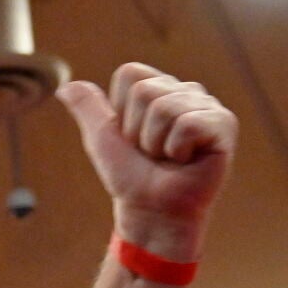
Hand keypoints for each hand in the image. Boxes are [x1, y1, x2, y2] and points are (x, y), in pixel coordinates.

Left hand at [56, 63, 237, 259]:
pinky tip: (187, 161)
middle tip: (153, 153)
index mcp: (160, 87)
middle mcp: (186, 91)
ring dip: (157, 144)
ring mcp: (208, 105)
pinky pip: (187, 123)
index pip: (130, 74)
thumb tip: (64, 86)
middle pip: (145, 91)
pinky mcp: (223, 124)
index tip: (134, 138)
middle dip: (139, 131)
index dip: (122, 113)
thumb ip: (88, 108)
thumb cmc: (132, 178)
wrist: (151, 212)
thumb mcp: (102, 139)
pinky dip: (177, 150)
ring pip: (164, 108)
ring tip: (170, 159)